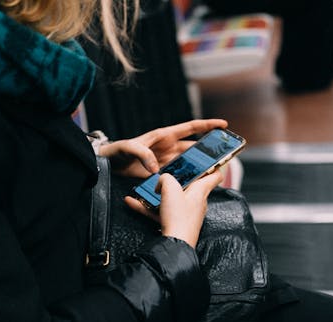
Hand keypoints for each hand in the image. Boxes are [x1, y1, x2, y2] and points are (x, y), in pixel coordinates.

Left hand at [98, 119, 227, 177]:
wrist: (106, 165)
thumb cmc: (116, 151)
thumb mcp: (127, 148)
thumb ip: (141, 153)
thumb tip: (155, 168)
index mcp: (164, 136)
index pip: (190, 128)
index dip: (207, 125)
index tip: (224, 125)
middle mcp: (168, 148)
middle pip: (195, 148)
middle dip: (210, 150)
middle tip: (226, 155)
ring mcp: (166, 162)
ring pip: (189, 163)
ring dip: (200, 167)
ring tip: (214, 173)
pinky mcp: (161, 175)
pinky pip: (178, 176)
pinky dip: (187, 180)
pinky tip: (195, 185)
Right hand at [124, 170, 223, 247]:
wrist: (175, 244)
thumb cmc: (178, 217)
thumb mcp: (170, 188)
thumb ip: (166, 178)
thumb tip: (162, 181)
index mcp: (200, 191)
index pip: (215, 175)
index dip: (212, 165)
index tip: (206, 159)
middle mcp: (196, 202)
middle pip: (190, 185)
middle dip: (178, 178)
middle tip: (167, 172)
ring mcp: (186, 213)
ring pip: (172, 198)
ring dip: (158, 193)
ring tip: (144, 189)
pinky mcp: (176, 223)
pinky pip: (161, 211)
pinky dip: (148, 206)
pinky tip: (133, 202)